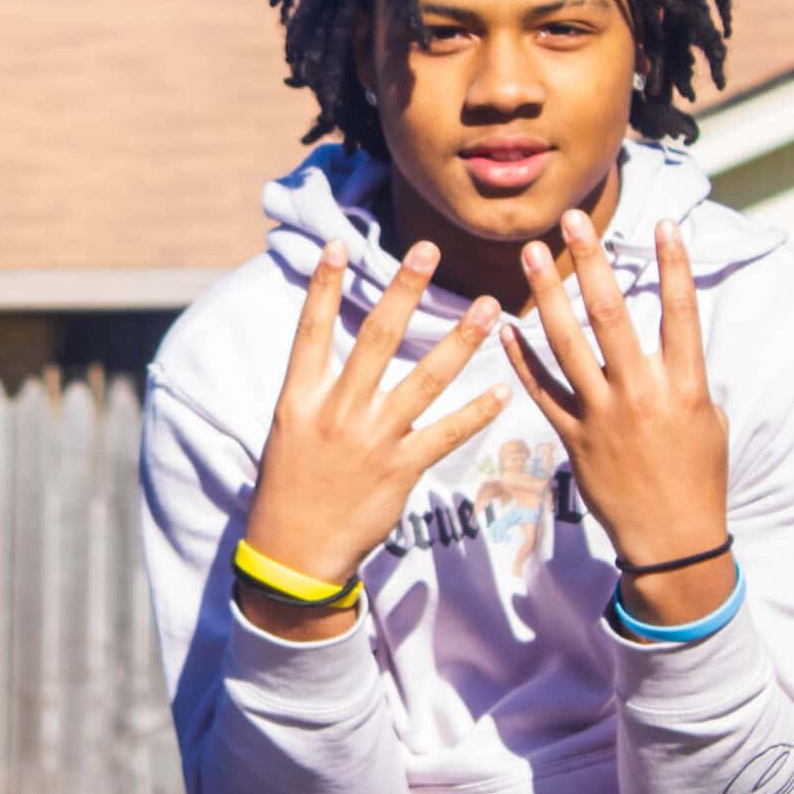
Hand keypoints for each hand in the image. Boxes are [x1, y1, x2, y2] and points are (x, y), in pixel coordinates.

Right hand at [239, 239, 506, 640]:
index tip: (337, 244)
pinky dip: (476, 413)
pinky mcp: (399, 470)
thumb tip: (333, 352)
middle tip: (428, 251)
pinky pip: (445, 434)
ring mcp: (371, 439)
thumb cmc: (290, 485)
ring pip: (424, 379)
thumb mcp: (290, 431)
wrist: (293, 549)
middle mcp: (336, 411)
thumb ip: (317, 391)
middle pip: (376, 339)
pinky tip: (503, 391)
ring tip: (490, 307)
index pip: (311, 330)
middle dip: (404, 291)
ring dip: (460, 340)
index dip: (323, 286)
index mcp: (301, 398)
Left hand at [499, 210, 731, 629]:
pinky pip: (540, 389)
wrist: (671, 537)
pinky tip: (503, 325)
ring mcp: (601, 413)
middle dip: (590, 263)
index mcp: (685, 385)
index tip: (663, 224)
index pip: (681, 312)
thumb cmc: (696, 474)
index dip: (673, 266)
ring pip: (566, 343)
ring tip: (529, 255)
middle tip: (571, 221)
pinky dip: (521, 356)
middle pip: (611, 315)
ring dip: (545, 295)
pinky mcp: (571, 436)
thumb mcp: (707, 418)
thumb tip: (671, 336)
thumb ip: (683, 373)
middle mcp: (641, 392)